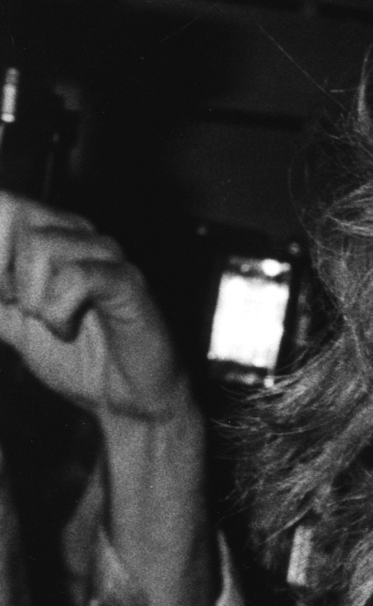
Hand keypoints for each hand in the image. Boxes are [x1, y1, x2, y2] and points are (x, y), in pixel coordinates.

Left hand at [0, 194, 188, 427]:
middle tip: (17, 306)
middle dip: (1, 269)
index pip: (2, 205)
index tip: (2, 297)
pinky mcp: (128, 282)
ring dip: (30, 296)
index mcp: (48, 236)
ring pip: (40, 242)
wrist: (123, 400)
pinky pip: (76, 277)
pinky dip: (58, 312)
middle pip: (12, 211)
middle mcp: (77, 235)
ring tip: (48, 321)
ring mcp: (105, 256)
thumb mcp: (7, 322)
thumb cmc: (75, 359)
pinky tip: (67, 330)